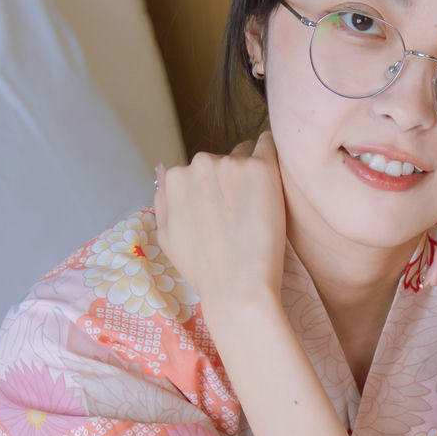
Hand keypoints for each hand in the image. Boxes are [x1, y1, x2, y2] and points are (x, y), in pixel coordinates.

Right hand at [151, 133, 287, 322]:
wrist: (238, 288)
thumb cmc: (203, 270)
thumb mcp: (166, 236)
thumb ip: (163, 199)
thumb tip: (162, 168)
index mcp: (175, 178)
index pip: (199, 170)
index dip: (214, 190)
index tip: (225, 210)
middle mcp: (199, 163)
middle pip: (221, 160)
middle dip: (231, 179)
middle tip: (243, 212)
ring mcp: (230, 164)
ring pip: (245, 155)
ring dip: (251, 173)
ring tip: (259, 207)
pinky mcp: (261, 170)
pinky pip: (268, 147)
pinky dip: (271, 156)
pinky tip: (275, 177)